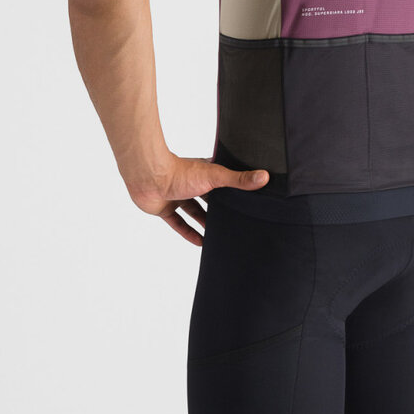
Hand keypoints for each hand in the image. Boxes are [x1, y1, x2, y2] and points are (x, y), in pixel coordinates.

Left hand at [128, 154, 269, 245]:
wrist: (149, 178)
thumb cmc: (180, 172)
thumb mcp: (215, 176)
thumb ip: (239, 179)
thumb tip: (265, 176)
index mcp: (205, 173)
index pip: (223, 181)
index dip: (233, 189)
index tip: (246, 200)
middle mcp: (191, 183)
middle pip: (208, 198)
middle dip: (218, 208)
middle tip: (233, 221)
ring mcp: (177, 196)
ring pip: (193, 211)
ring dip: (204, 222)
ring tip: (218, 235)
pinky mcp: (164, 208)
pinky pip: (178, 222)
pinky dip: (187, 232)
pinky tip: (198, 242)